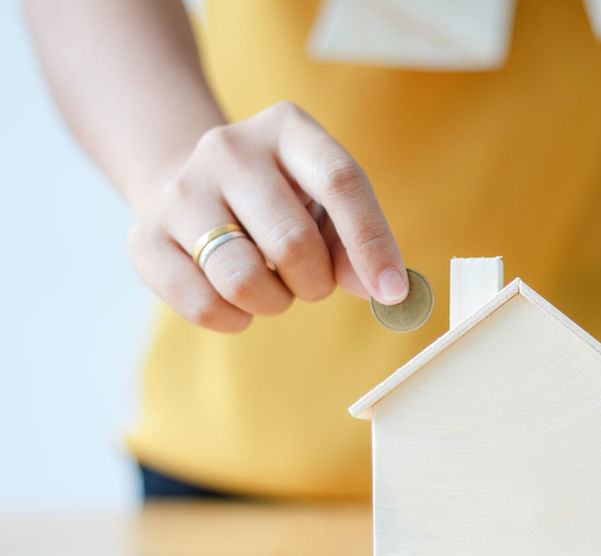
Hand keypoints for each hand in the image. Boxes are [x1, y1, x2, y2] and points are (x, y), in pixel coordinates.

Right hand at [127, 101, 408, 332]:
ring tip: (272, 286)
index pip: (340, 181)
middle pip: (292, 242)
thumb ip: (356, 243)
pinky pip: (203, 305)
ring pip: (243, 279)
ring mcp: (181, 190)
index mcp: (287, 128)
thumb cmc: (279, 201)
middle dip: (315, 283)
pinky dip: (234, 319)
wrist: (184, 184)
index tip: (392, 292)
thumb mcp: (325, 205)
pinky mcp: (144, 237)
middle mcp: (229, 148)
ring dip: (274, 302)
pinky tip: (236, 301)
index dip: (372, 243)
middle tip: (310, 282)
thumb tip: (379, 289)